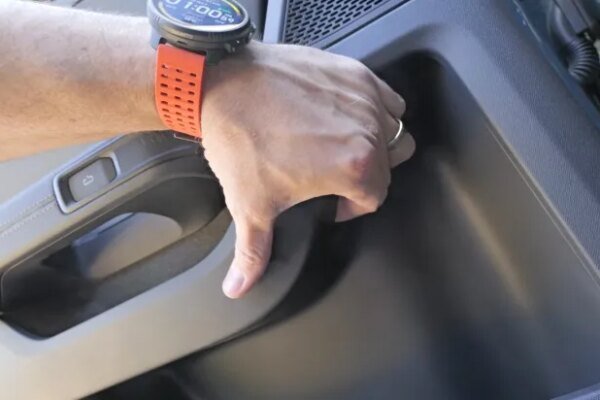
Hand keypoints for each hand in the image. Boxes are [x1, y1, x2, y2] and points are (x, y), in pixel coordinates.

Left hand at [201, 41, 414, 298]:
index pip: (376, 197)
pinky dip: (376, 108)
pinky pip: (386, 95)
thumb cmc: (239, 138)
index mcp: (354, 166)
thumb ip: (253, 255)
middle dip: (369, 175)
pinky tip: (347, 116)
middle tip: (338, 176)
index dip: (354, 208)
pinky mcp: (352, 71)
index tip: (337, 205)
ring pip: (394, 128)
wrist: (220, 84)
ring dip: (378, 142)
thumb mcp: (250, 205)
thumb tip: (239, 288)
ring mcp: (362, 96)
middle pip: (391, 163)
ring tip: (346, 147)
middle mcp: (367, 129)